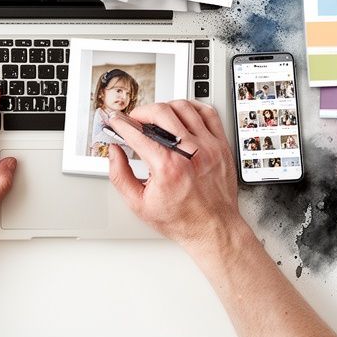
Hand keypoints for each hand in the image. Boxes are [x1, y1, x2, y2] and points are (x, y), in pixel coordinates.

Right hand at [107, 100, 242, 251]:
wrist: (214, 229)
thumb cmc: (181, 220)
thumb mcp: (139, 205)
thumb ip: (119, 176)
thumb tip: (114, 153)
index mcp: (168, 167)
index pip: (138, 133)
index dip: (122, 124)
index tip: (116, 122)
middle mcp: (190, 153)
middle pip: (161, 112)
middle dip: (142, 112)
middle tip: (135, 120)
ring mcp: (209, 147)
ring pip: (184, 108)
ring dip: (165, 108)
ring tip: (157, 117)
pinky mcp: (221, 145)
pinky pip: (208, 113)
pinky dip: (193, 107)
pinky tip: (183, 114)